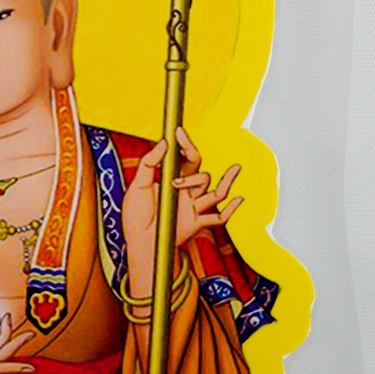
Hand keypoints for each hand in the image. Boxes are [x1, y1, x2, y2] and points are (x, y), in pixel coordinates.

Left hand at [121, 126, 242, 299]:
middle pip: (202, 173)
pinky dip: (231, 210)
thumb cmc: (135, 215)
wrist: (139, 242)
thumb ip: (149, 163)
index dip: (186, 145)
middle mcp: (186, 192)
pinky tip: (239, 199)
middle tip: (177, 172)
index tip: (180, 131)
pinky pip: (218, 218)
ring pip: (214, 193)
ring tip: (232, 170)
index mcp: (172, 180)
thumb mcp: (137, 185)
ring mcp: (192, 208)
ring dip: (222, 182)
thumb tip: (163, 142)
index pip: (186, 159)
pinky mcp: (196, 224)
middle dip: (195, 169)